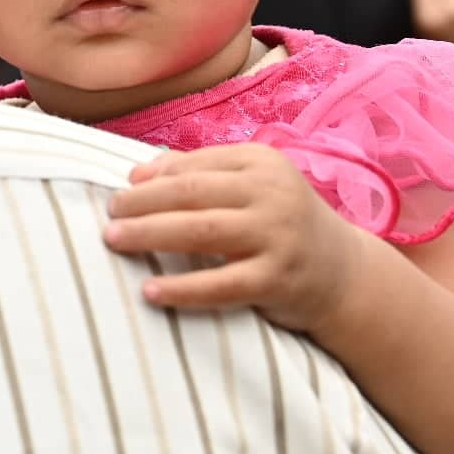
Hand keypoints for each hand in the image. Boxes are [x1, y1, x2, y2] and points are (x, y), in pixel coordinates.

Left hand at [103, 143, 367, 332]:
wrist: (344, 274)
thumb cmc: (279, 224)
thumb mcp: (249, 187)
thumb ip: (197, 173)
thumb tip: (136, 174)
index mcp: (261, 163)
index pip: (194, 165)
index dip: (151, 179)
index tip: (121, 193)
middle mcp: (271, 194)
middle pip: (190, 193)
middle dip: (142, 203)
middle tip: (109, 216)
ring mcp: (277, 236)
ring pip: (200, 232)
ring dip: (150, 235)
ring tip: (113, 241)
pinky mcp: (277, 279)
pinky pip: (221, 285)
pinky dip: (182, 288)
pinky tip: (150, 291)